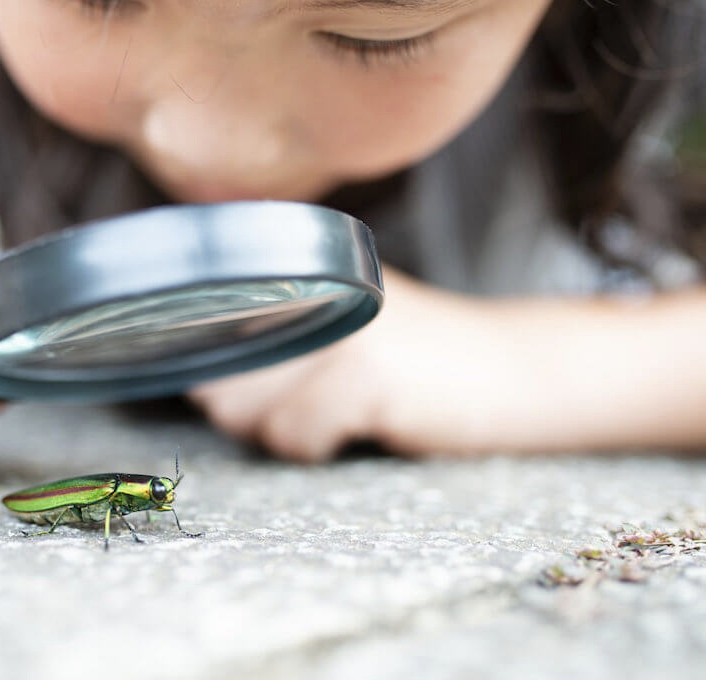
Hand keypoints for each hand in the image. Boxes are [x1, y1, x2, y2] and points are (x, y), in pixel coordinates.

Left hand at [188, 267, 507, 459]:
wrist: (512, 367)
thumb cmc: (414, 357)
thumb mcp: (339, 321)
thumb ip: (272, 333)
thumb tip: (199, 380)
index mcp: (298, 266)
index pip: (204, 323)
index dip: (217, 369)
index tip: (256, 382)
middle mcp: (308, 283)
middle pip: (216, 377)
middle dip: (250, 409)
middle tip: (313, 401)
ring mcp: (334, 326)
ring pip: (244, 411)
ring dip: (286, 429)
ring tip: (340, 409)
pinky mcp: (364, 373)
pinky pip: (294, 436)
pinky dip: (318, 445)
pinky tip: (361, 423)